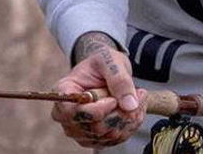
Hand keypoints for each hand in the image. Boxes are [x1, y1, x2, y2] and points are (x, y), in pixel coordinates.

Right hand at [52, 32, 146, 147]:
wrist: (107, 70)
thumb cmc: (105, 62)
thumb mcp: (112, 61)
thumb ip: (120, 80)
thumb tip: (130, 105)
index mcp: (64, 91)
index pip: (71, 112)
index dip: (96, 111)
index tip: (113, 100)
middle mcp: (66, 114)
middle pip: (92, 128)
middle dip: (120, 114)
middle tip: (138, 94)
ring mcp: (79, 128)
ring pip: (106, 136)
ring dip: (129, 119)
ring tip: (138, 98)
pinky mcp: (93, 136)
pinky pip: (114, 140)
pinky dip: (130, 126)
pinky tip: (136, 110)